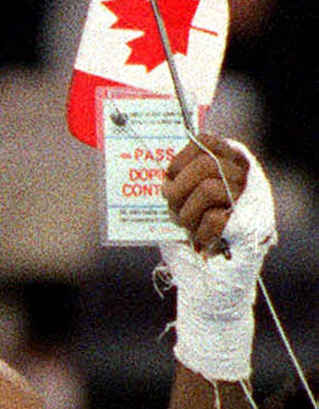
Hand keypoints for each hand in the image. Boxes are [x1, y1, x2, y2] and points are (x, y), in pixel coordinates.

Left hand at [163, 133, 249, 253]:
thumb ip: (183, 177)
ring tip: (188, 225)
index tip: (169, 178)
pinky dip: (200, 233)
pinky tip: (201, 239)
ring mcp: (249, 199)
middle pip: (205, 164)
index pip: (205, 141)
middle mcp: (245, 175)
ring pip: (209, 189)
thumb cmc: (200, 225)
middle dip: (178, 188)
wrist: (222, 267)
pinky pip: (214, 219)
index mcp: (231, 161)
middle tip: (171, 205)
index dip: (179, 159)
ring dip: (187, 213)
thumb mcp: (191, 194)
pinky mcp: (247, 224)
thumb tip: (159, 169)